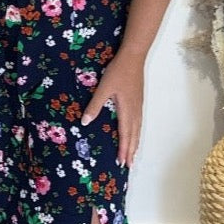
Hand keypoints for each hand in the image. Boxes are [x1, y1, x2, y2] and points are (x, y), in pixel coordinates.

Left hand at [81, 52, 143, 167]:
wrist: (134, 57)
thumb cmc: (118, 72)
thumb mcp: (104, 88)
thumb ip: (95, 105)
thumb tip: (85, 122)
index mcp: (126, 110)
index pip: (125, 135)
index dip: (123, 149)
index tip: (121, 162)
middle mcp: (135, 111)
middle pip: (134, 136)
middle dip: (131, 151)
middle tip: (128, 165)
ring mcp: (138, 106)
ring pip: (138, 130)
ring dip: (135, 144)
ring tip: (133, 155)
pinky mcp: (138, 101)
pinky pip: (139, 123)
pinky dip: (137, 133)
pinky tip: (134, 134)